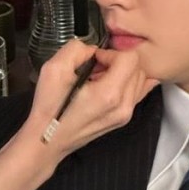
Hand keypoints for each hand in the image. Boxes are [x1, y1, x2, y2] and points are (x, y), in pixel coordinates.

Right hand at [27, 39, 157, 157]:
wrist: (48, 140)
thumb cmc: (49, 109)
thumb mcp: (54, 69)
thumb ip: (76, 49)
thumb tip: (92, 49)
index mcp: (108, 94)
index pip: (131, 58)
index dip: (111, 52)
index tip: (95, 59)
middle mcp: (123, 106)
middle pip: (138, 68)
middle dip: (118, 61)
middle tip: (96, 67)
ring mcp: (125, 115)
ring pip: (141, 79)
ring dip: (123, 72)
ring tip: (99, 77)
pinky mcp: (123, 118)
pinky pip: (138, 92)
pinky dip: (126, 82)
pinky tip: (107, 85)